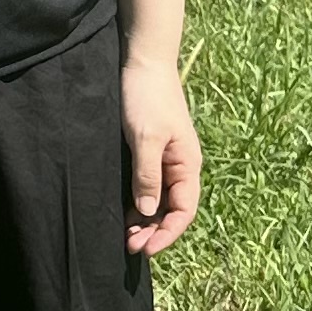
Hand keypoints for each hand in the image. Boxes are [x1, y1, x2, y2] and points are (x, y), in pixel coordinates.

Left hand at [122, 50, 201, 255]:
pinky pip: (149, 185)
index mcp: (187, 164)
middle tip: (130, 246)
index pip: (183, 210)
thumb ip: (148, 175)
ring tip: (125, 235)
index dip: (167, 233)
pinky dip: (139, 201)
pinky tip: (124, 211)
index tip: (146, 249)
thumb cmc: (146, 96)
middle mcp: (181, 166)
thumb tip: (149, 211)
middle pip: (172, 209)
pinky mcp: (151, 151)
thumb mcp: (145, 137)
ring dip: (145, 219)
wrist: (143, 61)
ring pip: (160, 200)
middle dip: (154, 231)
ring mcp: (166, 159)